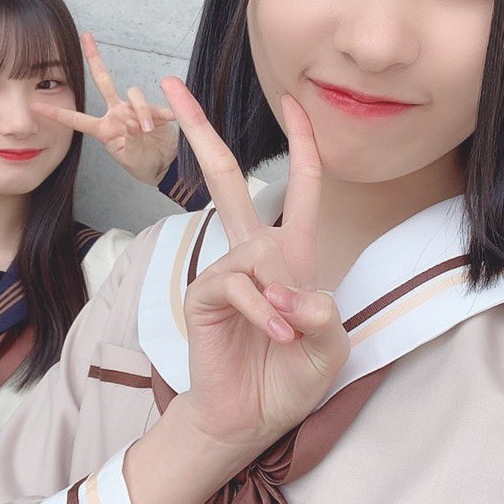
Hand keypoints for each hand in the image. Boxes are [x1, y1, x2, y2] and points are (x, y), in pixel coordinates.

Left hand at [32, 32, 177, 185]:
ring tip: (147, 131)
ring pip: (134, 95)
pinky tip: (170, 119)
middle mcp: (117, 114)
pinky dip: (165, 113)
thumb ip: (129, 142)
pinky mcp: (157, 110)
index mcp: (104, 129)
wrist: (164, 167)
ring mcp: (135, 110)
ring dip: (142, 112)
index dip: (57, 113)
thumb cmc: (141, 163)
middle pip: (103, 80)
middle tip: (86, 37)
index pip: (77, 119)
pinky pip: (159, 106)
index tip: (36, 106)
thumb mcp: (129, 158)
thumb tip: (133, 124)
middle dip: (94, 58)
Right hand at [161, 77, 349, 458]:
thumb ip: (325, 314)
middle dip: (201, 131)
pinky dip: (261, 307)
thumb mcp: (332, 346)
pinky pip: (235, 281)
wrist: (251, 418)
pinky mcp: (204, 294)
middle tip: (171, 86)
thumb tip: (293, 289)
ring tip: (286, 332)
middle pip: (228, 177)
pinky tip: (271, 330)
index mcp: (292, 254)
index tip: (294, 102)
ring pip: (250, 242)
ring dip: (278, 292)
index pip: (300, 186)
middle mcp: (257, 253)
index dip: (303, 142)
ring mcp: (227, 271)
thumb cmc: (291, 376)